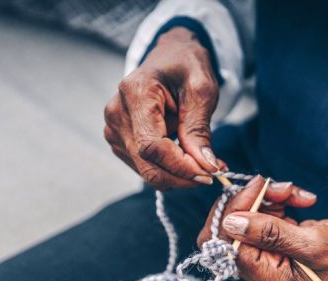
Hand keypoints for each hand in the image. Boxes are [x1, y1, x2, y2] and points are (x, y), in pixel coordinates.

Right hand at [104, 27, 221, 189]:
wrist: (170, 56)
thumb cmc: (186, 66)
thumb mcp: (202, 90)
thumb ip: (199, 129)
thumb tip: (204, 165)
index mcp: (135, 93)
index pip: (152, 146)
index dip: (181, 166)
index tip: (210, 173)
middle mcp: (117, 113)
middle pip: (147, 164)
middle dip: (183, 176)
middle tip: (213, 172)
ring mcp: (114, 129)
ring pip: (147, 170)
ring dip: (179, 173)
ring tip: (204, 159)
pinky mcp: (119, 140)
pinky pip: (145, 166)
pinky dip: (170, 168)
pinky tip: (187, 155)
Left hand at [201, 177, 327, 280]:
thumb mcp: (313, 243)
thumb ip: (270, 233)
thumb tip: (232, 222)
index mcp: (267, 277)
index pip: (226, 241)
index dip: (235, 210)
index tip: (258, 188)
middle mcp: (265, 267)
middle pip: (234, 226)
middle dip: (253, 200)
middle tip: (278, 187)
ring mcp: (274, 251)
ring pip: (252, 214)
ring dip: (272, 196)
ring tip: (297, 192)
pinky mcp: (284, 237)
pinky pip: (269, 212)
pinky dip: (282, 199)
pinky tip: (303, 198)